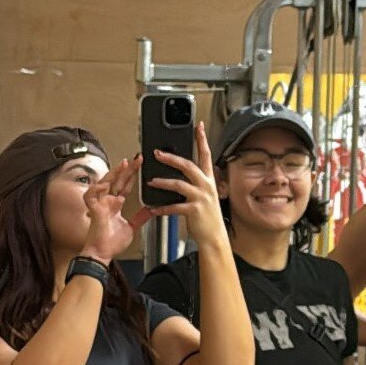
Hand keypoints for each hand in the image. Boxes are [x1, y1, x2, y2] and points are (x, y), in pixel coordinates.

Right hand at [81, 155, 152, 263]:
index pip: (125, 186)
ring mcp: (100, 204)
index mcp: (115, 205)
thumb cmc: (112, 242)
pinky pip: (90, 195)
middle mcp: (107, 202)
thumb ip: (140, 217)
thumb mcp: (131, 228)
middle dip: (127, 169)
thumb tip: (150, 210)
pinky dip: (96, 189)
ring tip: (124, 164)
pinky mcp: (93, 210)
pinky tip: (105, 185)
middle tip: (137, 159)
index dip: (132, 175)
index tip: (140, 165)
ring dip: (113, 173)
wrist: (103, 254)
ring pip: (105, 183)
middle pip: (117, 180)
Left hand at [144, 122, 227, 244]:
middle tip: (157, 153)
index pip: (205, 155)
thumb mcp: (206, 197)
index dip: (202, 140)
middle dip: (171, 158)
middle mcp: (206, 186)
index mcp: (209, 180)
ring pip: (179, 184)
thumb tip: (183, 174)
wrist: (214, 238)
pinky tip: (154, 209)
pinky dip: (162, 208)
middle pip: (188, 165)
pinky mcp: (194, 211)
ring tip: (151, 181)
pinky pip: (174, 206)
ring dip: (162, 182)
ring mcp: (200, 198)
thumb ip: (196, 184)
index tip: (198, 126)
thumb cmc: (208, 218)